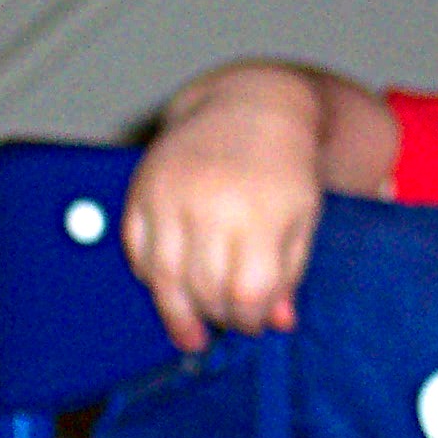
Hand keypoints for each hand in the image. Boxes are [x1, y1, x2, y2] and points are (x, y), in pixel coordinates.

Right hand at [122, 65, 328, 352]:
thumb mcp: (302, 218)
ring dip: (177, 311)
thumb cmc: (285, 169)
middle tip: (227, 320)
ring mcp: (171, 194)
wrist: (252, 107)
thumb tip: (278, 323)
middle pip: (203, 289)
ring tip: (192, 329)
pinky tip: (169, 288)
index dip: (250, 318)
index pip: (247, 292)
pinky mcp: (142, 188)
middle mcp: (212, 203)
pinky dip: (150, 276)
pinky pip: (135, 251)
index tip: (255, 322)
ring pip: (163, 278)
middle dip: (217, 315)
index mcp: (261, 212)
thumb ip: (290, 272)